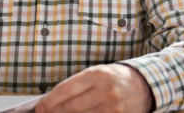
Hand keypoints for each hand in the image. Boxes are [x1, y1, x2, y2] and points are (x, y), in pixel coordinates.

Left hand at [35, 64, 153, 112]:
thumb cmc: (113, 78)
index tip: (40, 107)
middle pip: (71, 107)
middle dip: (54, 112)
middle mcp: (104, 92)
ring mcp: (112, 108)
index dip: (49, 101)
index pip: (65, 90)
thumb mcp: (95, 74)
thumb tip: (52, 100)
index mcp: (95, 75)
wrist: (143, 85)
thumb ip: (75, 85)